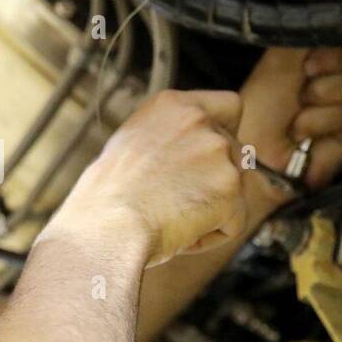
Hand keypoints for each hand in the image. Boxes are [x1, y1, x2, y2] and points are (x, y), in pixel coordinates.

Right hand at [59, 89, 246, 265]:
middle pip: (235, 152)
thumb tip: (187, 156)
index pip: (228, 105)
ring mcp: (219, 153)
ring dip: (211, 210)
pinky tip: (181, 236)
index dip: (226, 132)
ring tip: (172, 220)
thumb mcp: (130, 145)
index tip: (213, 155)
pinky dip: (212, 235)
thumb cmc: (106, 197)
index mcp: (172, 105)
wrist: (108, 224)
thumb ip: (169, 140)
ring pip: (235, 190)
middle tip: (178, 204)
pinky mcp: (231, 189)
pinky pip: (234, 222)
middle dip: (216, 181)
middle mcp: (200, 122)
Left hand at [237, 47, 341, 208]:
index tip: (314, 51)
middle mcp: (340, 74)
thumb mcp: (279, 60)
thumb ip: (308, 34)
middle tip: (305, 77)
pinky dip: (321, 121)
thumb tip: (340, 11)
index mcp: (322, 54)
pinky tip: (301, 132)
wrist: (254, 152)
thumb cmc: (261, 106)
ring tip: (299, 109)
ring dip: (325, 93)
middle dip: (333, 64)